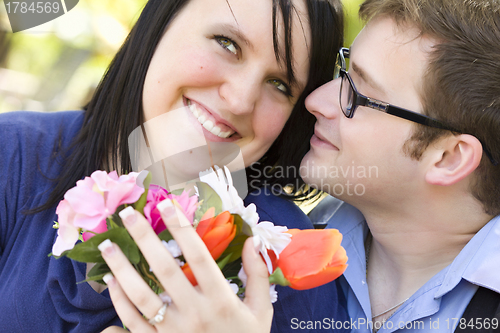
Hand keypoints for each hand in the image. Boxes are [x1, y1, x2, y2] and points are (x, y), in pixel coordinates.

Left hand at [100, 202, 272, 332]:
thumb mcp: (260, 309)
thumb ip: (257, 273)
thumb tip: (252, 240)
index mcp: (221, 299)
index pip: (199, 255)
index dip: (182, 228)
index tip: (167, 204)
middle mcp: (195, 313)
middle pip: (165, 269)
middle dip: (145, 238)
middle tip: (127, 214)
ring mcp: (174, 331)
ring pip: (142, 295)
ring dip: (122, 268)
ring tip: (107, 245)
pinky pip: (134, 321)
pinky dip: (119, 301)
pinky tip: (111, 281)